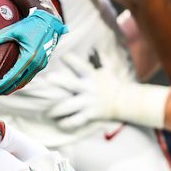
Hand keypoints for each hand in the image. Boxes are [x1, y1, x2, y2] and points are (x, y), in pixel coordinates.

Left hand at [0, 8, 66, 95]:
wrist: (50, 22)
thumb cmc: (32, 24)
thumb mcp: (15, 29)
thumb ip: (0, 36)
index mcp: (29, 57)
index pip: (13, 75)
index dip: (3, 84)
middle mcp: (36, 63)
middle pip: (20, 82)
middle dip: (8, 89)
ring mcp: (41, 64)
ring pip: (26, 80)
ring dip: (15, 86)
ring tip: (5, 90)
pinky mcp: (43, 63)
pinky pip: (31, 75)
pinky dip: (22, 81)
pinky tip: (15, 82)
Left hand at [45, 54, 167, 130]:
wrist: (125, 102)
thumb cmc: (111, 83)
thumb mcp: (106, 69)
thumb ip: (98, 58)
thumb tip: (92, 47)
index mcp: (91, 75)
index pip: (79, 65)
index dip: (70, 60)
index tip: (62, 56)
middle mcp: (88, 88)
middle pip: (71, 84)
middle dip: (59, 81)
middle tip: (48, 78)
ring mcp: (88, 102)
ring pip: (68, 106)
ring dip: (55, 110)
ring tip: (46, 112)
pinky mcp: (89, 115)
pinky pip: (75, 121)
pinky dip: (66, 123)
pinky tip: (59, 122)